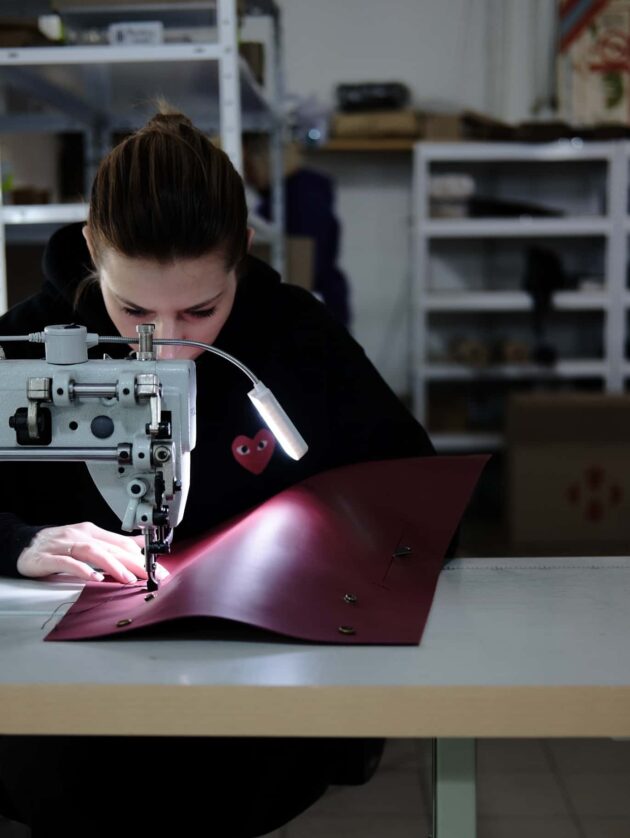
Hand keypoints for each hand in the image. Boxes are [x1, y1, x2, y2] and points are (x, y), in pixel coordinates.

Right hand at [16, 522, 169, 583]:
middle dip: (133, 562)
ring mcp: (63, 546)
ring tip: (127, 578)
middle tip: (149, 575)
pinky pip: (67, 563)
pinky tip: (94, 577)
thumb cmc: (58, 545)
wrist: (23, 545)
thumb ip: (113, 543)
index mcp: (91, 532)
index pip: (120, 542)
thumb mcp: (89, 541)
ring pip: (91, 552)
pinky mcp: (48, 558)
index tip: (156, 568)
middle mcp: (79, 536)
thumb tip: (140, 544)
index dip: (140, 555)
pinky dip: (81, 569)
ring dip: (111, 564)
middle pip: (110, 548)